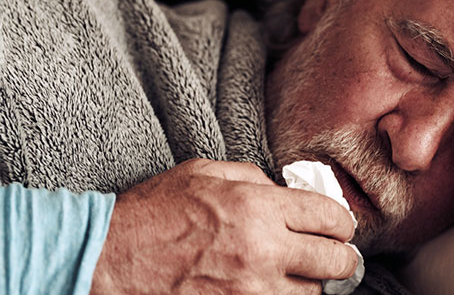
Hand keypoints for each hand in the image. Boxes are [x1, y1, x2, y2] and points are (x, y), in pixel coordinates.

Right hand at [91, 158, 357, 293]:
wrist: (106, 260)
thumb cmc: (153, 213)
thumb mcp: (204, 174)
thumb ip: (254, 178)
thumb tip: (287, 192)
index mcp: (258, 207)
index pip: (331, 218)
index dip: (343, 222)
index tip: (339, 227)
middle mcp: (263, 251)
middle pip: (336, 262)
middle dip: (340, 257)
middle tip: (334, 254)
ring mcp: (252, 292)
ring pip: (312, 294)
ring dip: (310, 283)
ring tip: (296, 273)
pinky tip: (273, 289)